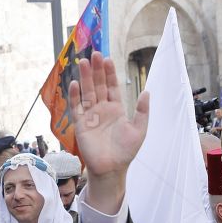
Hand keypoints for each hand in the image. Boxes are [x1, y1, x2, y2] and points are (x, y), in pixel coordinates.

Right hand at [68, 50, 149, 182]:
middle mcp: (102, 109)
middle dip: (96, 70)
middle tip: (94, 54)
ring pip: (87, 92)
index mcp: (116, 109)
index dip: (109, 73)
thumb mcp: (139, 129)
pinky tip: (74, 83)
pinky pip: (76, 107)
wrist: (112, 168)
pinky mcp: (80, 124)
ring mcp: (90, 115)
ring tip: (83, 61)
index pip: (112, 86)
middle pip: (98, 85)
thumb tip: (147, 92)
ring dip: (84, 77)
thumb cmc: (126, 151)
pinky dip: (75, 96)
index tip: (108, 59)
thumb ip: (142, 111)